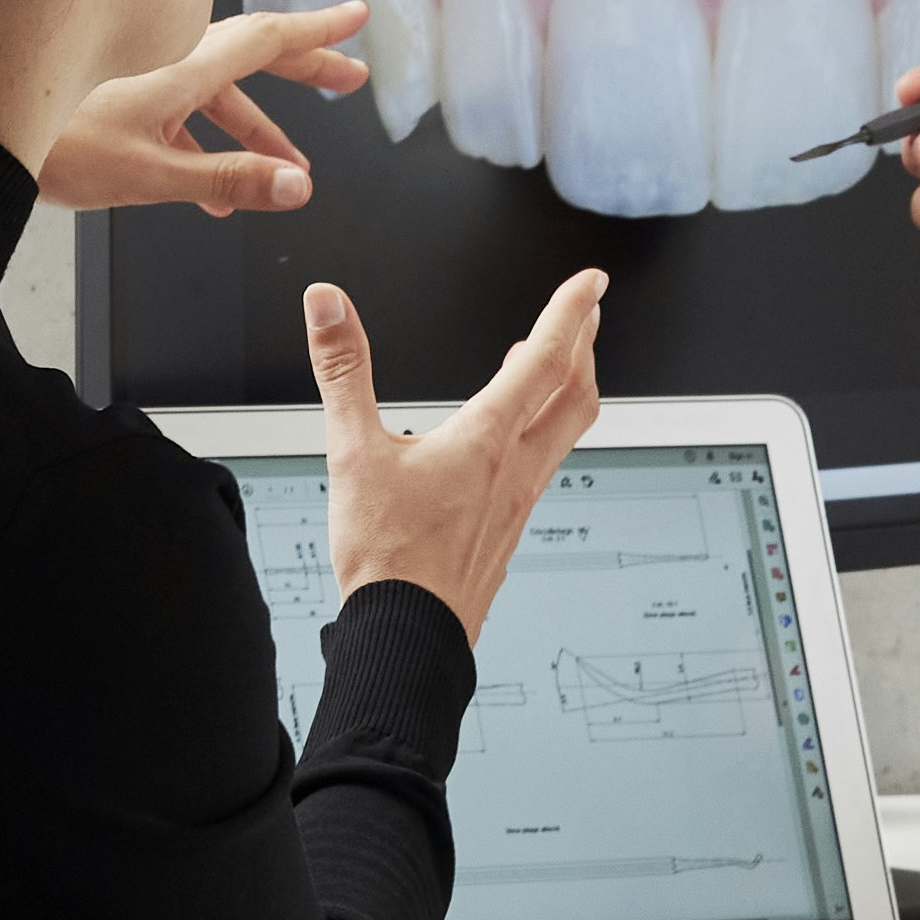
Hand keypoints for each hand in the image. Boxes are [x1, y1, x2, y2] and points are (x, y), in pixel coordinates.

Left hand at [40, 2, 368, 214]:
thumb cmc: (55, 149)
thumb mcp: (152, 174)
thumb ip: (227, 180)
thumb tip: (297, 188)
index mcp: (182, 67)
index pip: (268, 39)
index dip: (318, 29)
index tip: (358, 16)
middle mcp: (167, 63)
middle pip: (253, 58)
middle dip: (306, 70)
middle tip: (351, 78)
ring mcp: (141, 84)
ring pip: (218, 97)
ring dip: (261, 130)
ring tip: (295, 169)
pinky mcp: (119, 109)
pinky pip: (183, 123)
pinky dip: (212, 151)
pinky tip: (216, 201)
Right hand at [311, 267, 605, 640]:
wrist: (408, 638)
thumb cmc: (387, 558)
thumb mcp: (351, 453)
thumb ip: (343, 371)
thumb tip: (328, 306)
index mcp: (486, 441)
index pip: (544, 359)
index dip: (570, 312)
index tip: (591, 282)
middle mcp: (515, 470)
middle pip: (575, 395)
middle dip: (585, 345)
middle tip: (589, 313)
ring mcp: (518, 504)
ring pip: (564, 434)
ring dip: (568, 390)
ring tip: (555, 366)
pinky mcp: (507, 531)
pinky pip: (542, 469)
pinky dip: (542, 433)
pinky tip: (513, 444)